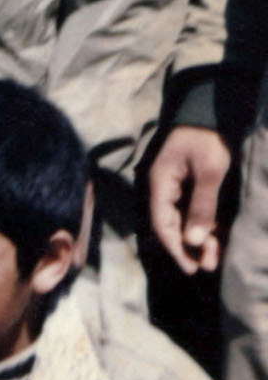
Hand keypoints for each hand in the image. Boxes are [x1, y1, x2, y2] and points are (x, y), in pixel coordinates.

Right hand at [147, 125, 229, 274]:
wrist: (212, 112)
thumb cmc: (208, 140)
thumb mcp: (209, 173)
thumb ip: (202, 206)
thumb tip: (195, 242)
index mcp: (161, 184)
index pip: (162, 224)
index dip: (176, 247)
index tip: (192, 267)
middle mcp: (166, 189)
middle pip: (173, 225)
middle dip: (190, 248)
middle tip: (208, 267)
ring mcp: (179, 187)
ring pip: (185, 221)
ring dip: (200, 240)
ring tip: (216, 258)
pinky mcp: (193, 185)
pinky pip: (196, 212)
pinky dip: (206, 226)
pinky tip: (218, 240)